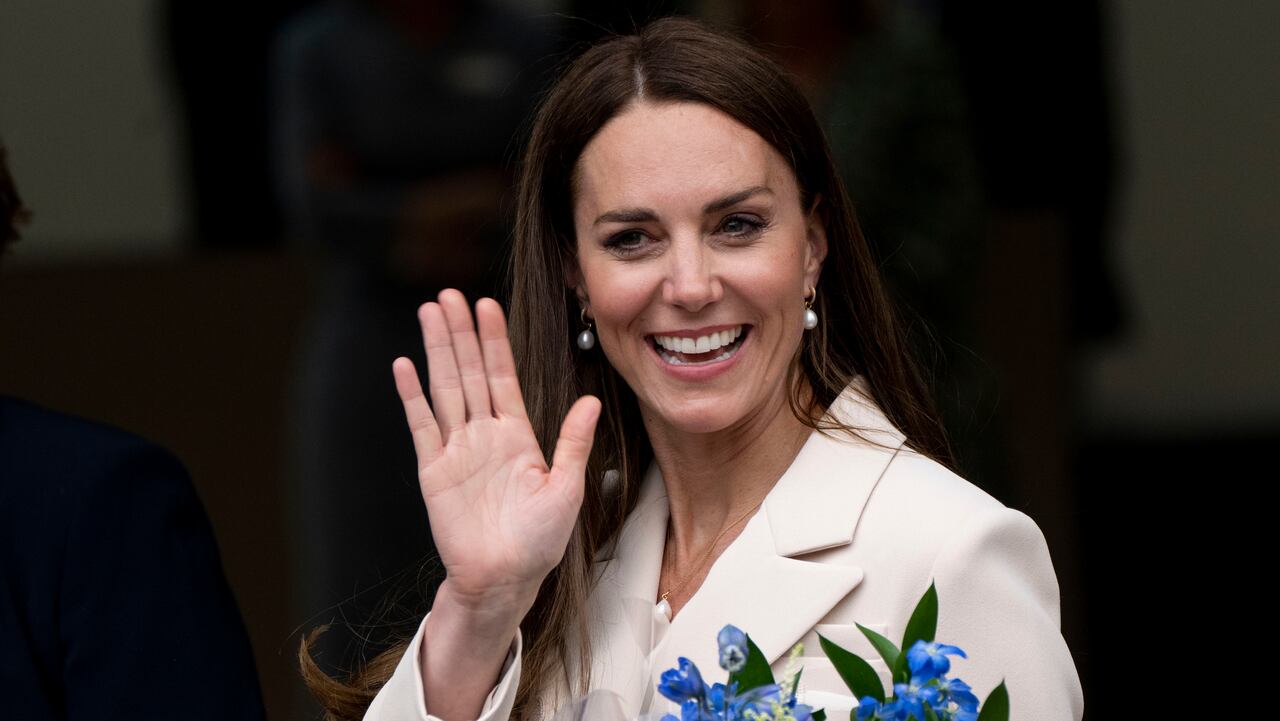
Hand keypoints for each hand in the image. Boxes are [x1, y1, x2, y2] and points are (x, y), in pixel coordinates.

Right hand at [393, 289, 600, 614]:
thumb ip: (572, 442)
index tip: (487, 306)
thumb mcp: (566, 487)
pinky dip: (412, 395)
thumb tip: (591, 400)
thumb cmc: (539, 541)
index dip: (494, 341)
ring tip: (429, 313)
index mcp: (517, 435)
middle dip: (460, 333)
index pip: (502, 377)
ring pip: (445, 388)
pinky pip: (422, 425)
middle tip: (449, 295)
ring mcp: (456, 449)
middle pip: (469, 372)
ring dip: (436, 351)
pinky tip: (405, 365)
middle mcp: (484, 435)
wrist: (504, 579)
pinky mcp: (433, 470)